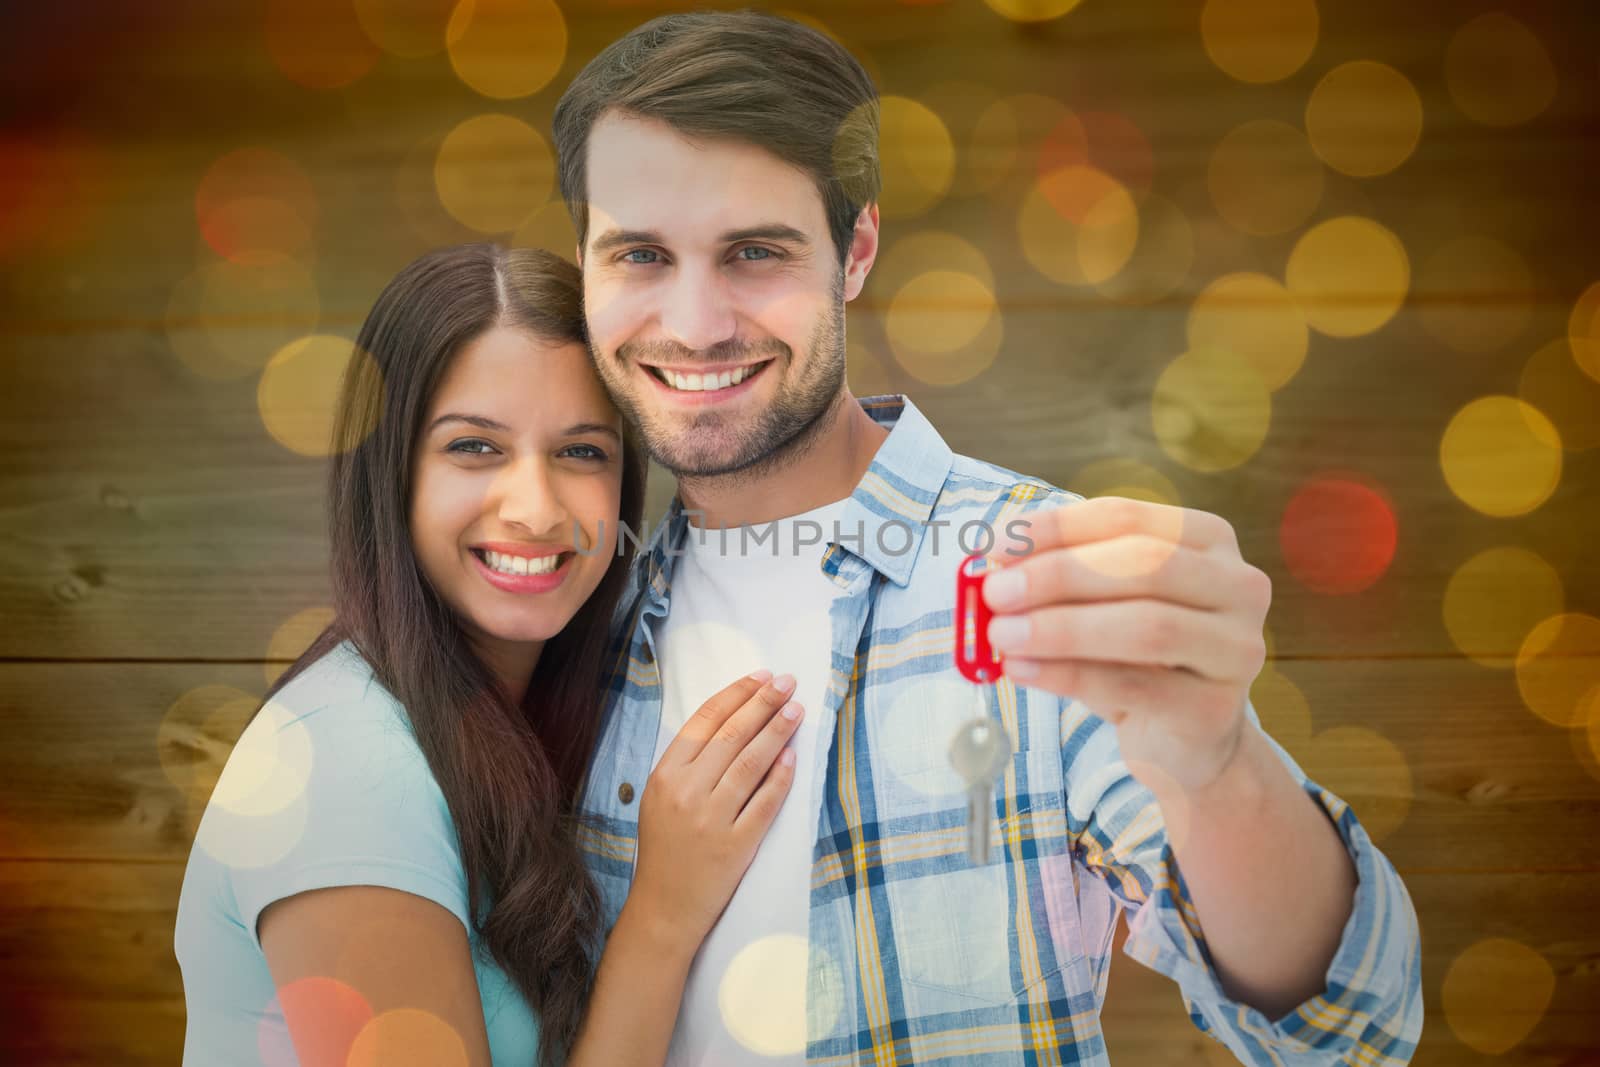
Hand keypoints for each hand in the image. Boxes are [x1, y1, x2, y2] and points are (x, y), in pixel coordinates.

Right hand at [629, 670, 802, 955]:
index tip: (760, 677)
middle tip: (788, 682)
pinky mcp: (736, 845)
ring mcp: (712, 819)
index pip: (704, 722)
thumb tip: (733, 722)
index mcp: (664, 775)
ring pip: (750, 763)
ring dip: (776, 731)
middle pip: (731, 735)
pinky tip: (792, 756)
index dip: (735, 695)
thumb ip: (688, 764)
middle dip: (763, 703)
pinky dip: (779, 777)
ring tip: (796, 709)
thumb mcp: (661, 799)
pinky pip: (764, 803)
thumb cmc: (665, 849)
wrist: (664, 908)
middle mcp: (686, 792)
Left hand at [981, 496, 1269, 793]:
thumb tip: (993, 566)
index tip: (995, 546)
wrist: (1186, 741)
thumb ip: (1059, 580)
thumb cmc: (1136, 657)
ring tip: (1001, 634)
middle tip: (995, 593)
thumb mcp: (1100, 605)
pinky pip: (1133, 685)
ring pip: (1145, 626)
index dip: (1055, 528)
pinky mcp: (1216, 708)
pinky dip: (1067, 674)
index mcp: (1208, 539)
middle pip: (1143, 564)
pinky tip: (1021, 669)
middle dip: (1058, 575)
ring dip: (1060, 627)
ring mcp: (1236, 648)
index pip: (1125, 517)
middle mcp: (1238, 585)